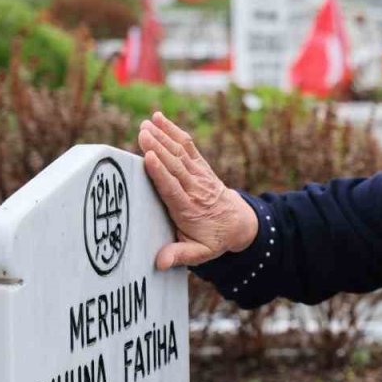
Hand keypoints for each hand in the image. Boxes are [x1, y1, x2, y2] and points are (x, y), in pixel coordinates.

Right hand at [137, 112, 257, 269]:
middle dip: (159, 149)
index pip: (173, 189)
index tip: (149, 158)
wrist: (239, 223)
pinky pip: (187, 146)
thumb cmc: (213, 239)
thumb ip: (180, 255)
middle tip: (142, 133)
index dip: (161, 173)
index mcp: (189, 210)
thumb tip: (160, 262)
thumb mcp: (200, 253)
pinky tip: (159, 118)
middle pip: (175, 167)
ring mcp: (199, 175)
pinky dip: (174, 131)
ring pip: (180, 154)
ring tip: (146, 123)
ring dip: (163, 137)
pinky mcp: (200, 166)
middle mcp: (195, 189)